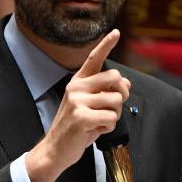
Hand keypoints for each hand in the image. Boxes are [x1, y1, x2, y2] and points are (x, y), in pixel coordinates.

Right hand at [26, 30, 129, 181]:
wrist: (56, 148)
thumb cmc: (75, 127)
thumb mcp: (88, 105)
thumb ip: (104, 92)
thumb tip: (125, 85)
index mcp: (78, 82)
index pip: (94, 58)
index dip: (106, 44)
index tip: (116, 32)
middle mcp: (76, 87)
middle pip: (115, 78)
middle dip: (122, 95)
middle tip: (112, 108)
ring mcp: (77, 101)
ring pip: (116, 101)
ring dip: (114, 115)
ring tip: (99, 122)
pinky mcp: (81, 117)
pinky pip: (111, 118)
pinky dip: (109, 128)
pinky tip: (96, 130)